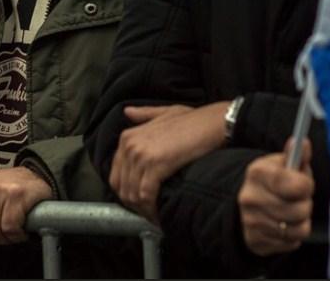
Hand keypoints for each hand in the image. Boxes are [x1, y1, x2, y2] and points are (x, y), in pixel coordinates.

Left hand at [108, 101, 228, 221]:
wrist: (213, 123)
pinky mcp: (155, 165)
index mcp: (128, 136)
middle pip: (121, 186)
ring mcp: (140, 154)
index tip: (138, 203)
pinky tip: (160, 215)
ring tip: (154, 217)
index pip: (116, 174)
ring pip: (132, 193)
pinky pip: (145, 195)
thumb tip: (128, 112)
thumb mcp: (164, 113)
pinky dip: (151, 209)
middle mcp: (130, 145)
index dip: (126, 192)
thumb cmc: (194, 120)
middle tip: (147, 214)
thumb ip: (144, 115)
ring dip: (142, 210)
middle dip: (133, 205)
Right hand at [238, 138, 313, 256]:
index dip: (307, 186)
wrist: (248, 204)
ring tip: (293, 213)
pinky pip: (291, 243)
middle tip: (298, 200)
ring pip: (298, 229)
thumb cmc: (274, 181)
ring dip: (301, 222)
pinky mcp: (255, 240)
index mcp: (257, 173)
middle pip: (300, 210)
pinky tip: (285, 225)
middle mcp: (250, 197)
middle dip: (305, 205)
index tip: (305, 184)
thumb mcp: (282, 164)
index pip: (295, 185)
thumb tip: (303, 142)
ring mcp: (251, 221)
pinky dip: (292, 236)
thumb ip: (297, 155)